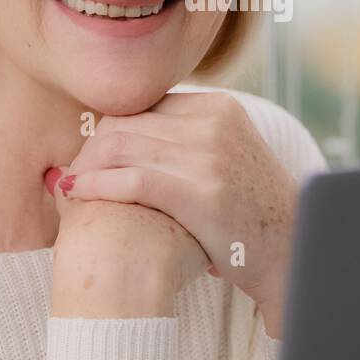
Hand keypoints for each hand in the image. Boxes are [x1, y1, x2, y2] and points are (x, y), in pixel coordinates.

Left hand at [59, 92, 298, 335]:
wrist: (291, 252)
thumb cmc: (248, 213)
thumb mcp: (224, 158)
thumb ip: (182, 141)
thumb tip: (117, 140)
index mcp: (218, 107)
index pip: (141, 107)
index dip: (106, 130)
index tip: (86, 156)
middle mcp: (215, 122)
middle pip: (126, 122)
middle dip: (89, 149)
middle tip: (70, 175)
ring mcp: (210, 156)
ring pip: (121, 146)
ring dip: (85, 167)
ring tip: (68, 188)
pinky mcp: (202, 192)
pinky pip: (132, 179)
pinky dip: (95, 185)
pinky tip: (76, 195)